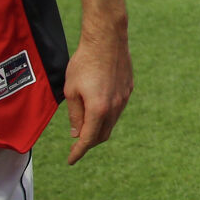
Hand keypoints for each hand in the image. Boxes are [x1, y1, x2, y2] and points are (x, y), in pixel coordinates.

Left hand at [63, 24, 132, 164]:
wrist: (107, 39)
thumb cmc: (84, 62)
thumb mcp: (71, 90)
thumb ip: (74, 115)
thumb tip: (76, 133)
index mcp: (98, 109)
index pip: (88, 139)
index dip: (78, 152)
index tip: (71, 160)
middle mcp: (114, 107)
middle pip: (102, 135)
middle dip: (89, 142)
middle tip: (76, 144)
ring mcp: (124, 98)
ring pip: (111, 122)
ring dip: (99, 128)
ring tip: (85, 125)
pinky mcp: (128, 88)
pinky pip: (118, 109)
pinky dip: (107, 115)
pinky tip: (98, 107)